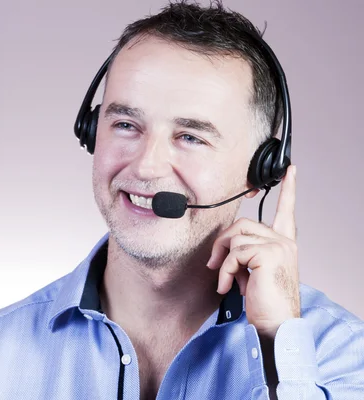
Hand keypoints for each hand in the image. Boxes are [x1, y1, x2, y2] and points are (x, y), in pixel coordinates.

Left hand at [206, 165, 298, 337]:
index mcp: (284, 242)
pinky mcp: (268, 254)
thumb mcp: (254, 271)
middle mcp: (284, 241)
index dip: (288, 189)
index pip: (286, 211)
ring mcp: (279, 245)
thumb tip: (226, 247)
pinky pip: (235, 253)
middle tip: (214, 265)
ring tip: (225, 280)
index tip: (290, 170)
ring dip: (223, 261)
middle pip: (242, 224)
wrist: (276, 325)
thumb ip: (247, 253)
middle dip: (222, 243)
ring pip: (235, 238)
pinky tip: (229, 286)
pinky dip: (226, 270)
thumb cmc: (265, 302)